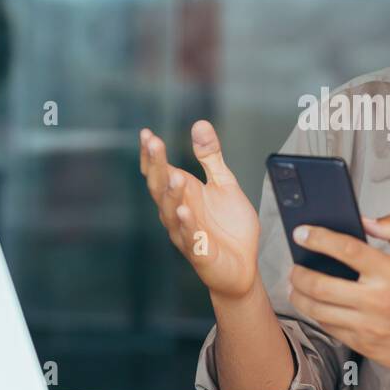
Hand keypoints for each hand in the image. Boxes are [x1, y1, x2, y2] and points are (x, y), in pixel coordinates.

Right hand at [140, 120, 259, 298]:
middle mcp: (177, 213)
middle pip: (160, 188)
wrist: (243, 265)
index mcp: (182, 195)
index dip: (151, 155)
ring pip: (171, 213)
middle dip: (156, 166)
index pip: (159, 172)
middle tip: (154, 143)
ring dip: (172, 194)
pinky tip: (185, 212)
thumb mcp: (224, 183)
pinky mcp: (200, 253)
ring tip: (174, 175)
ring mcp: (186, 234)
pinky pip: (190, 238)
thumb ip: (211, 156)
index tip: (146, 133)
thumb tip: (200, 123)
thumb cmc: (228, 226)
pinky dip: (186, 225)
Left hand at [287, 213, 389, 375]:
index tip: (301, 232)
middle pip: (321, 285)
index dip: (319, 238)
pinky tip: (314, 304)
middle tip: (294, 265)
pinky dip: (316, 314)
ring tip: (296, 285)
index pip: (346, 249)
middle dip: (299, 273)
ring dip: (300, 296)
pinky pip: (330, 328)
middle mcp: (377, 300)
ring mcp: (368, 326)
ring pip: (319, 310)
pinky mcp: (364, 344)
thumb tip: (365, 220)